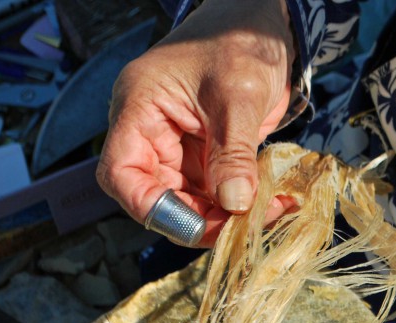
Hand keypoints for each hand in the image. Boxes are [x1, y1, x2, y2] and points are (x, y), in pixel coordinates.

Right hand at [96, 0, 295, 246]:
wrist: (264, 25)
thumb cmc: (240, 40)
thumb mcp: (239, 95)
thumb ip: (234, 151)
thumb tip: (234, 204)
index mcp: (139, 109)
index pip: (121, 173)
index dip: (151, 207)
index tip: (194, 224)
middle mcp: (151, 132)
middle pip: (158, 195)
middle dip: (201, 218)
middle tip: (246, 225)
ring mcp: (179, 144)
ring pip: (191, 199)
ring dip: (227, 215)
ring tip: (272, 211)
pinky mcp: (207, 153)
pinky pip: (217, 189)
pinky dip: (243, 201)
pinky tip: (275, 202)